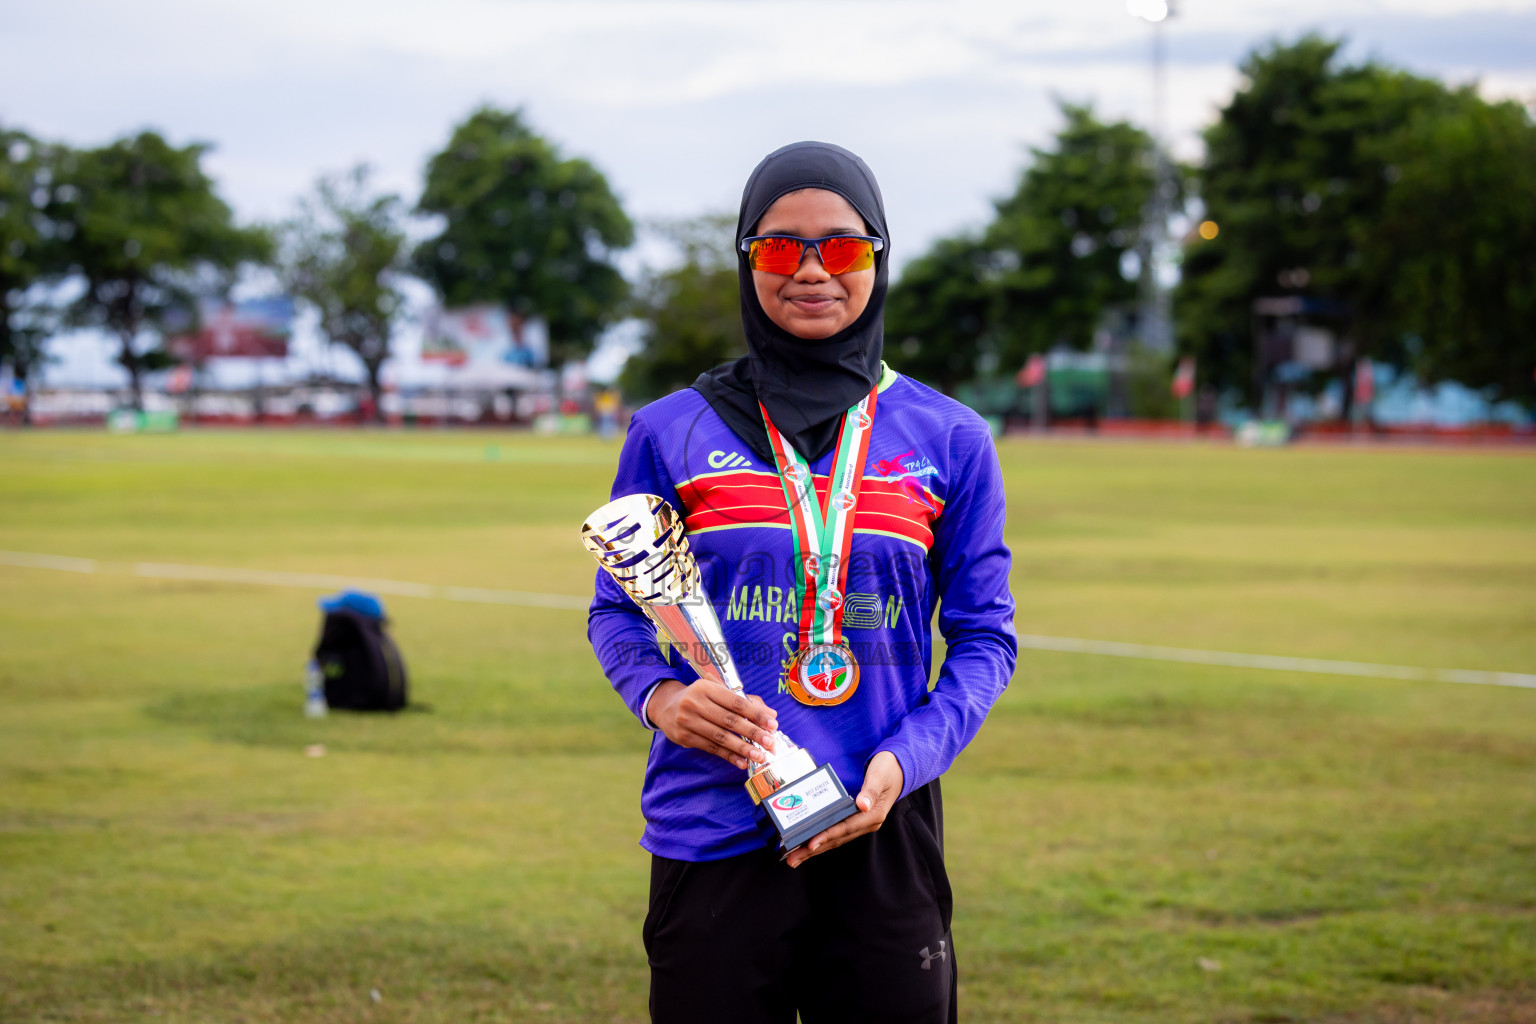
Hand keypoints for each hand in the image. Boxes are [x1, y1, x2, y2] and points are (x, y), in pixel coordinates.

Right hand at [646, 680, 778, 770]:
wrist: (666, 706)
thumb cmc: (700, 698)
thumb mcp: (718, 693)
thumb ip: (745, 702)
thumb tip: (771, 715)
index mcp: (707, 687)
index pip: (736, 702)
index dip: (756, 714)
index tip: (772, 724)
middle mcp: (695, 703)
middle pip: (729, 720)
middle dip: (752, 733)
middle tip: (769, 742)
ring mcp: (688, 721)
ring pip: (720, 737)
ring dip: (742, 748)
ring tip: (759, 755)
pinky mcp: (684, 737)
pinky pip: (710, 748)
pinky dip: (728, 756)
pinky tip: (741, 762)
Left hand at [786, 751, 903, 868]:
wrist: (900, 768)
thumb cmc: (888, 769)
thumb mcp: (880, 776)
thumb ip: (871, 790)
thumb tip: (862, 805)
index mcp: (873, 815)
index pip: (845, 828)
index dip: (827, 836)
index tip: (810, 844)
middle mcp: (866, 823)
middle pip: (837, 839)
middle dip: (814, 850)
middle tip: (792, 859)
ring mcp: (861, 823)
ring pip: (835, 839)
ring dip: (815, 849)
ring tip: (795, 857)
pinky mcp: (856, 820)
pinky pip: (837, 833)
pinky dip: (822, 839)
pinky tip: (809, 844)